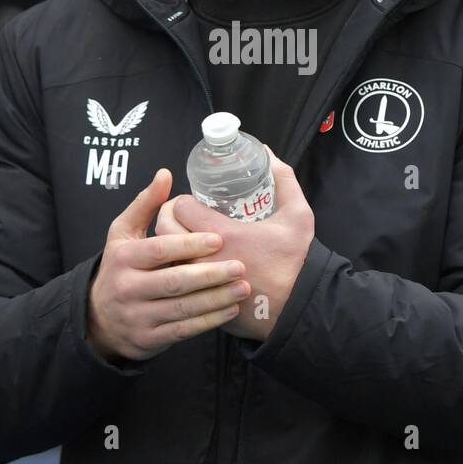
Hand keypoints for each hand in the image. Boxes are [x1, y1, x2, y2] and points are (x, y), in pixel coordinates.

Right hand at [88, 168, 252, 363]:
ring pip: (182, 308)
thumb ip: (145, 204)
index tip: (219, 238)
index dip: (190, 244)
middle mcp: (128, 288)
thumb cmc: (120, 266)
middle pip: (174, 282)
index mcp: (124, 258)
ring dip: (216, 299)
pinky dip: (209, 321)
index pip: (160, 250)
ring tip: (243, 287)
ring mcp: (138, 316)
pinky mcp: (149, 339)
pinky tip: (231, 309)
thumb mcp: (123, 234)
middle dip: (209, 274)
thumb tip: (165, 173)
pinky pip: (183, 330)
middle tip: (241, 266)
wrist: (99, 319)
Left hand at [156, 145, 313, 341]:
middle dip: (169, 218)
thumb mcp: (297, 215)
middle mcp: (202, 258)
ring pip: (165, 258)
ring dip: (170, 245)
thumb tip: (268, 154)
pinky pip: (176, 282)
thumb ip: (283, 179)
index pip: (179, 207)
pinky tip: (190, 264)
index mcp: (221, 234)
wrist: (297, 309)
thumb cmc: (294, 262)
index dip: (182, 200)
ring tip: (184, 238)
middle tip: (182, 215)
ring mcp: (199, 283)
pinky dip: (177, 269)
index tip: (191, 201)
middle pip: (164, 230)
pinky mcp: (200, 302)